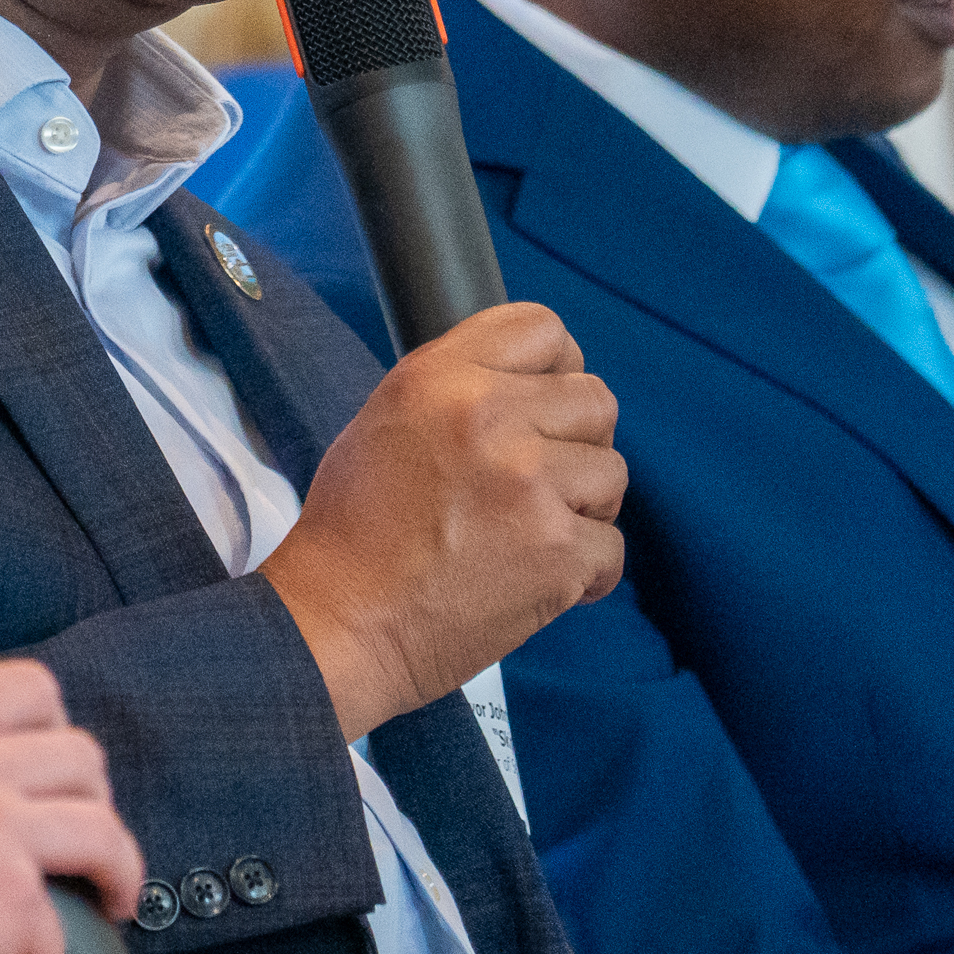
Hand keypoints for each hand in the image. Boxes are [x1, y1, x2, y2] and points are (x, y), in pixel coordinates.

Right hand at [0, 660, 140, 953]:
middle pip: (81, 756)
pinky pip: (64, 935)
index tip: (56, 780)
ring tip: (100, 907)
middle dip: (92, 807)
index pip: (29, 687)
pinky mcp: (5, 897)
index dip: (58, 734)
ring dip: (111, 876)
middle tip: (79, 857)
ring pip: (103, 832)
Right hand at [258, 301, 624, 738]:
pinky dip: (581, 572)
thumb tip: (535, 384)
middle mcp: (489, 418)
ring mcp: (530, 486)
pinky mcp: (559, 553)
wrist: (340, 625)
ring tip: (525, 535)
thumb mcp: (388, 420)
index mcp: (441, 378)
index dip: (554, 368)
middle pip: (595, 400)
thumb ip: (461, 388)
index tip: (542, 406)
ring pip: (612, 473)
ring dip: (582, 508)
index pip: (542, 329)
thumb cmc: (355, 531)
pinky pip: (611, 547)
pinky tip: (532, 579)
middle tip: (532, 485)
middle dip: (574, 444)